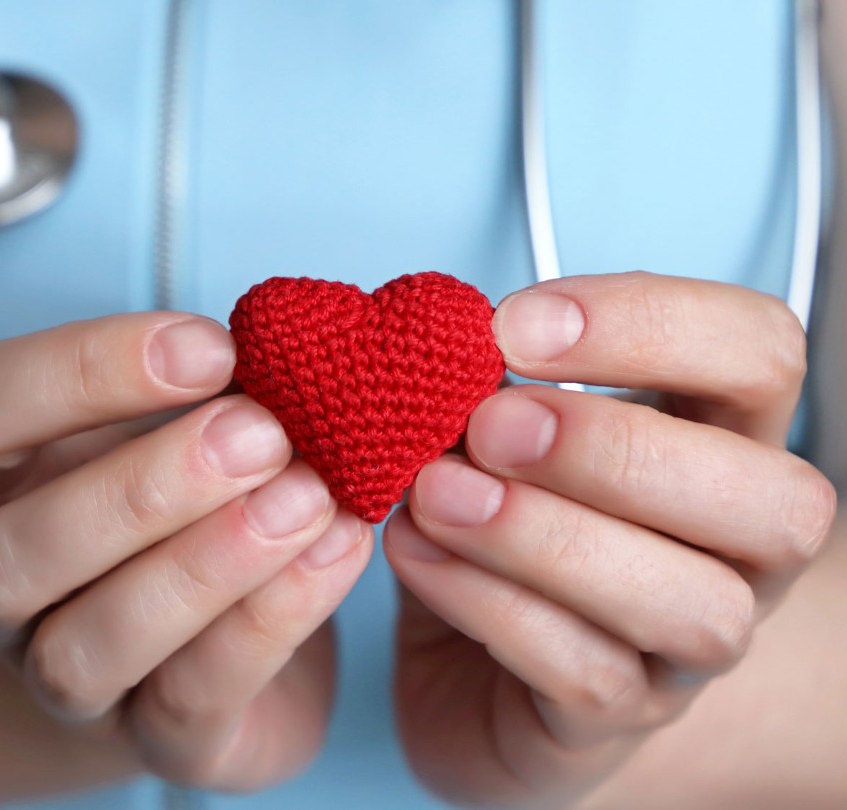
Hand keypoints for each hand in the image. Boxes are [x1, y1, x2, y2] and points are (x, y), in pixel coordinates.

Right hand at [0, 313, 372, 789]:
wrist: (219, 634)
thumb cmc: (191, 493)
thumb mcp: (179, 418)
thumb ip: (209, 383)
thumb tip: (292, 339)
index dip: (74, 369)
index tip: (212, 347)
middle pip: (5, 557)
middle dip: (140, 490)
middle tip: (261, 432)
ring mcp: (61, 685)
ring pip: (82, 651)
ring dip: (199, 568)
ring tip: (304, 498)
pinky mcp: (159, 748)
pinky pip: (189, 706)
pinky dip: (266, 624)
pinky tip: (335, 551)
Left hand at [387, 272, 835, 807]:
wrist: (467, 674)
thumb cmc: (496, 527)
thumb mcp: (491, 437)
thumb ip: (487, 390)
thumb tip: (437, 345)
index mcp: (723, 439)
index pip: (760, 355)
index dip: (653, 325)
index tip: (513, 326)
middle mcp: (741, 549)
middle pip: (777, 498)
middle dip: (619, 448)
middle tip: (488, 424)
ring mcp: (691, 648)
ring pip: (695, 605)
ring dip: (550, 537)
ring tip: (436, 494)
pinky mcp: (618, 718)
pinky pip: (588, 672)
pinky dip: (491, 605)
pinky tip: (416, 554)